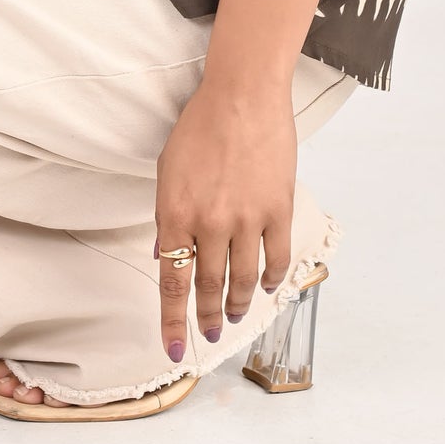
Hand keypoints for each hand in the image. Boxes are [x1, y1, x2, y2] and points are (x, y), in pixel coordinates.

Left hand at [152, 75, 295, 357]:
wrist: (241, 96)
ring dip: (237, 304)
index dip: (173, 321)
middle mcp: (210, 224)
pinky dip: (272, 279)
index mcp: (175, 214)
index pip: (172, 283)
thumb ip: (167, 218)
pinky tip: (267, 287)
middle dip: (206, 318)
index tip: (175, 347)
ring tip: (233, 316)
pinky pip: (277, 258)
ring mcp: (247, 219)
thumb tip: (166, 257)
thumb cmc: (199, 127)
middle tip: (210, 334)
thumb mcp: (167, 170)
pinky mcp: (277, 210)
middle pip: (207, 288)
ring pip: (243, 280)